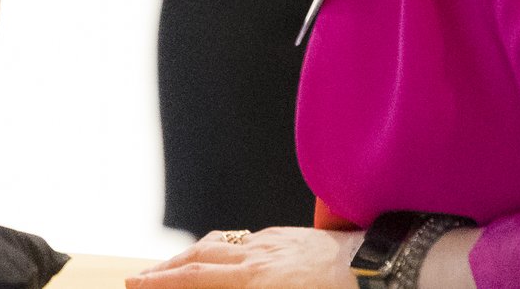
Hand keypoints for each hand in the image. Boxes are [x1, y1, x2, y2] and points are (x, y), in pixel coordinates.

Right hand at [131, 226, 358, 287]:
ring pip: (220, 244)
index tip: (134, 284)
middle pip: (200, 258)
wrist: (385, 268)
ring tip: (174, 266)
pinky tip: (225, 255)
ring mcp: (275, 242)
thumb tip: (218, 282)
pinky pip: (246, 240)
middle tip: (140, 278)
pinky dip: (224, 248)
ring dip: (191, 255)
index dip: (162, 283)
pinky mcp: (292, 236)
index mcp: (258, 282)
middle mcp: (259, 257)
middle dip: (166, 269)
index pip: (196, 279)